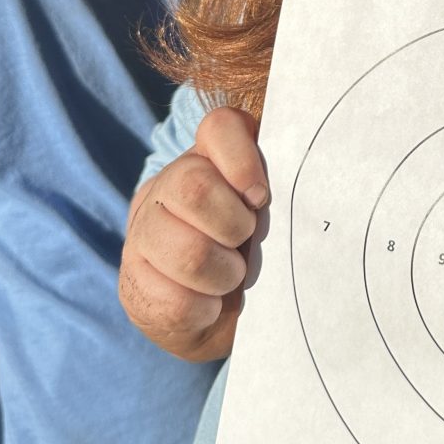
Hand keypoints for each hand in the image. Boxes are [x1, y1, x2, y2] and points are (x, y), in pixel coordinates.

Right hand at [119, 106, 268, 361]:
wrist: (224, 317)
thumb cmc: (260, 252)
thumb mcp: (274, 213)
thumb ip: (282, 189)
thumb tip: (311, 184)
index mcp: (208, 156)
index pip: (219, 127)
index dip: (243, 160)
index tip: (261, 197)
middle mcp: (167, 185)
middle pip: (193, 187)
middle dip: (233, 225)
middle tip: (246, 242)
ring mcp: (143, 232)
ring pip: (187, 251)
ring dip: (224, 274)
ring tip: (231, 278)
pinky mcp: (132, 282)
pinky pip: (174, 300)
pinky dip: (204, 310)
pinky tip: (209, 305)